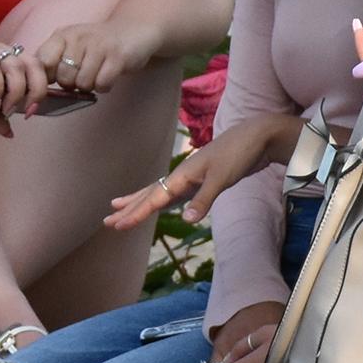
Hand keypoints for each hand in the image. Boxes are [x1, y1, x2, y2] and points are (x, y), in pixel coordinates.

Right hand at [0, 29, 50, 125]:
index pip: (38, 68)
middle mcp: (1, 51)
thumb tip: (10, 133)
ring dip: (15, 92)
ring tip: (4, 110)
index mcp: (5, 59)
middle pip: (35, 66)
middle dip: (37, 90)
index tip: (31, 112)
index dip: (42, 89)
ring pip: (17, 68)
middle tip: (27, 112)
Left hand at [32, 16, 164, 103]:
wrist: (134, 31)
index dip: (47, 78)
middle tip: (82, 75)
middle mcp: (78, 37)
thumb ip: (53, 61)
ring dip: (90, 86)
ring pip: (82, 83)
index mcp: (62, 35)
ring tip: (97, 73)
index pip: (42, 62)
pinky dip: (105, 86)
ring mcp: (98, 46)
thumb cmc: (97, 45)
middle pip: (63, 77)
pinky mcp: (117, 57)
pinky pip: (102, 84)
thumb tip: (35, 85)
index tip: (56, 80)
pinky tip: (108, 75)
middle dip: (72, 84)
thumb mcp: (71, 46)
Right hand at [104, 112, 296, 231]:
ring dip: (138, 201)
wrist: (254, 137)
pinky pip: (170, 192)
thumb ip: (204, 199)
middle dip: (128, 208)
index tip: (117, 225)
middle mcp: (180, 176)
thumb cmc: (238, 155)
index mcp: (182, 175)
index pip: (153, 199)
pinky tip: (156, 202)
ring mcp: (188, 177)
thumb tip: (186, 221)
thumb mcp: (222, 178)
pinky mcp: (198, 179)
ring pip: (156, 192)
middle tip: (107, 221)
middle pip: (148, 194)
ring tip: (117, 205)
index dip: (135, 213)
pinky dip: (158, 198)